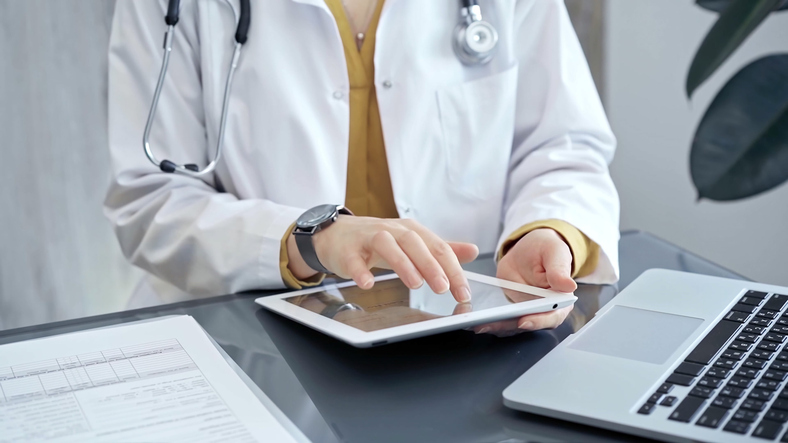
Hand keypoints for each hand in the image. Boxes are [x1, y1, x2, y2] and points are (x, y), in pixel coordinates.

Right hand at [287, 216, 478, 301]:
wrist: (336, 234)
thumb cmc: (377, 241)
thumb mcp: (412, 242)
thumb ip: (441, 248)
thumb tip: (472, 251)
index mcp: (412, 231)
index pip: (437, 248)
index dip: (453, 269)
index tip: (463, 292)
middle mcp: (392, 231)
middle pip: (415, 243)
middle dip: (431, 265)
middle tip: (444, 288)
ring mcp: (368, 238)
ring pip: (388, 245)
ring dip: (402, 263)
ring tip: (415, 284)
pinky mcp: (347, 250)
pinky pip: (354, 259)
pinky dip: (360, 270)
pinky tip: (368, 283)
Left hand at [473, 228, 575, 335]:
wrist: (529, 248)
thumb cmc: (547, 250)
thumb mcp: (555, 253)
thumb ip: (559, 269)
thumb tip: (569, 285)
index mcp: (561, 299)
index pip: (552, 316)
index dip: (538, 321)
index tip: (524, 321)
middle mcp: (544, 310)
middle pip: (528, 324)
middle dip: (509, 326)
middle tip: (490, 324)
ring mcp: (527, 311)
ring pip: (512, 325)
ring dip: (495, 326)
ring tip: (477, 324)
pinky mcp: (512, 309)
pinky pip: (501, 318)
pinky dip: (489, 320)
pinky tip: (473, 319)